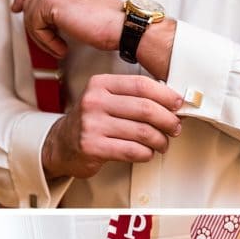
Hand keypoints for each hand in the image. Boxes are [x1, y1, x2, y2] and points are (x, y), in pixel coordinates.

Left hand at [11, 0, 123, 57]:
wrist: (118, 25)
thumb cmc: (105, 21)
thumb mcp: (79, 3)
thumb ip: (61, 1)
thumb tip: (41, 14)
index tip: (17, 8)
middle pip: (29, 2)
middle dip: (34, 28)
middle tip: (47, 43)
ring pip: (30, 17)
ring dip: (42, 39)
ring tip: (58, 47)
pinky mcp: (50, 1)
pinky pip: (35, 28)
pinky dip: (47, 43)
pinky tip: (61, 47)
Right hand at [41, 74, 182, 179]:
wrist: (61, 145)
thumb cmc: (90, 122)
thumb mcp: (105, 99)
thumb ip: (132, 96)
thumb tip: (171, 102)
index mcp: (100, 84)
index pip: (141, 85)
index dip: (166, 95)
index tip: (177, 104)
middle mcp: (94, 102)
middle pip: (145, 109)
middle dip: (167, 120)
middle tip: (175, 127)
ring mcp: (91, 125)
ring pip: (141, 132)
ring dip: (159, 140)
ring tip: (162, 143)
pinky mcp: (92, 147)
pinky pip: (130, 150)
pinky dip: (145, 154)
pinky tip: (147, 153)